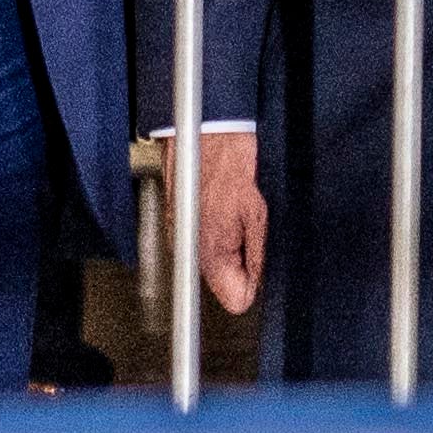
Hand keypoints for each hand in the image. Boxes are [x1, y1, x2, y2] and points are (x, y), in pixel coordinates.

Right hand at [172, 123, 267, 315]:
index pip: (235, 301)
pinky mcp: (175, 221)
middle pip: (221, 282)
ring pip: (211, 262)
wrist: (205, 131)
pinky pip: (200, 242)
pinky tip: (221, 207)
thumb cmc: (229, 162)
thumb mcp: (257, 214)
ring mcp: (179, 236)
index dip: (253, 285)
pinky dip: (214, 230)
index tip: (258, 264)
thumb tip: (255, 286)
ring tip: (234, 214)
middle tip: (247, 231)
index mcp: (211, 254)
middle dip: (240, 264)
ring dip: (227, 246)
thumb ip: (256, 257)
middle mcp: (189, 250)